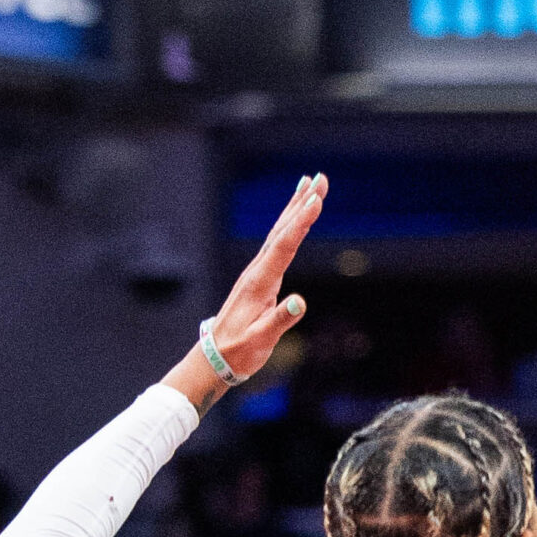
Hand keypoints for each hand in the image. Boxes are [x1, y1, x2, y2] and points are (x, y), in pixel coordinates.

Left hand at [207, 174, 321, 378]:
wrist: (216, 357)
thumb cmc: (239, 351)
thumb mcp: (260, 340)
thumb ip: (280, 320)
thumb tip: (300, 303)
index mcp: (259, 282)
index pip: (284, 246)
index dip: (301, 222)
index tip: (316, 200)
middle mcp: (257, 271)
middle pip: (282, 230)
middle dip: (301, 203)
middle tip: (320, 178)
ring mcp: (257, 272)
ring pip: (279, 233)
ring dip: (295, 208)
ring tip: (310, 185)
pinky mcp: (260, 277)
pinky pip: (278, 244)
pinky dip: (289, 226)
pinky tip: (295, 218)